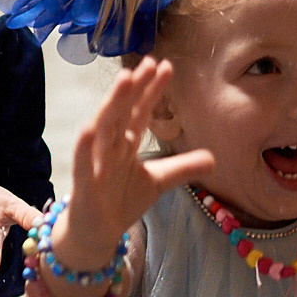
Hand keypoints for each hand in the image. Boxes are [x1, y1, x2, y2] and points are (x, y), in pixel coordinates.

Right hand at [53, 58, 213, 271]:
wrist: (96, 233)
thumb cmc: (120, 201)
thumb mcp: (158, 181)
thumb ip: (182, 168)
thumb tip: (214, 158)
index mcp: (126, 142)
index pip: (141, 111)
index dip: (152, 90)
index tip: (165, 66)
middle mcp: (110, 146)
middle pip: (123, 112)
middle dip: (135, 88)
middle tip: (148, 63)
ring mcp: (95, 162)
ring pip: (104, 128)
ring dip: (113, 104)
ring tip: (125, 80)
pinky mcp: (83, 184)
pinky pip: (82, 162)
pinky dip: (84, 146)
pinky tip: (89, 128)